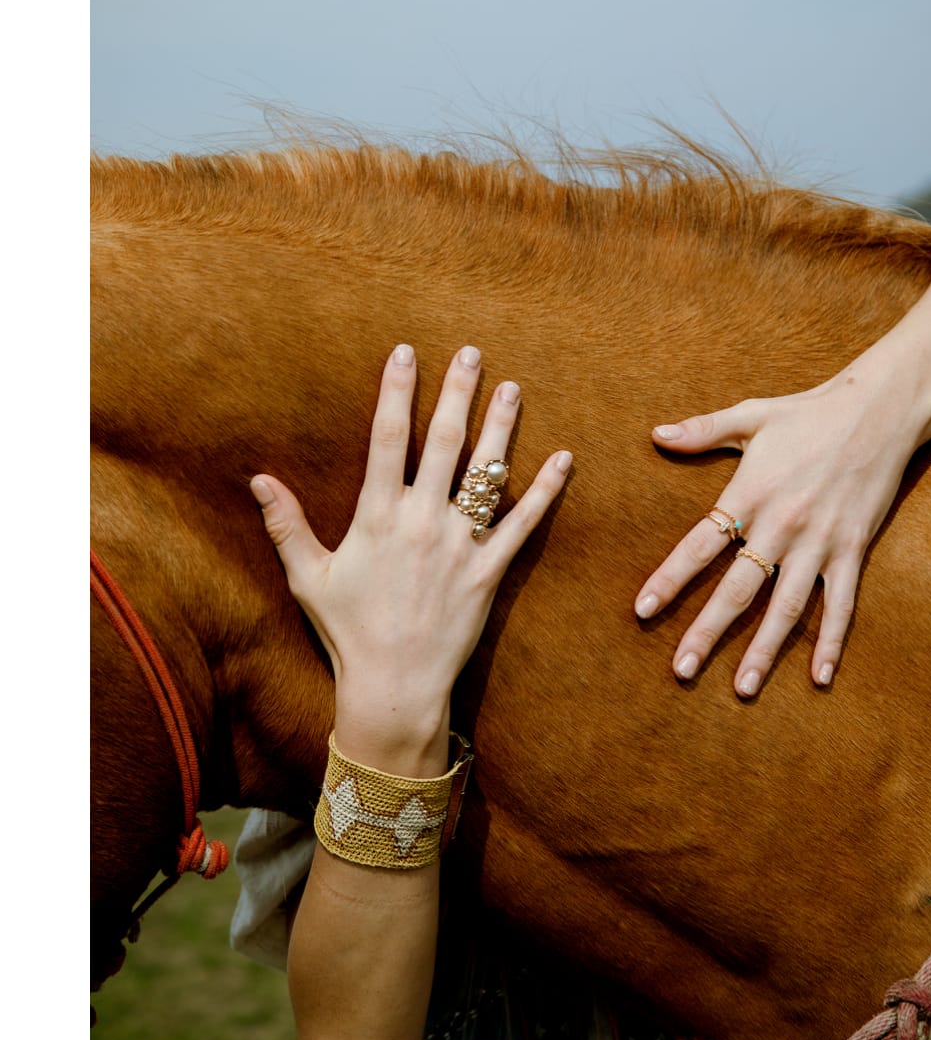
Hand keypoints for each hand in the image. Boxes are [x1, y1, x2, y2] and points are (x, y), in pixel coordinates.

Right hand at [250, 344, 571, 767]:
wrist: (394, 686)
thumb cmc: (348, 632)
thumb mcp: (309, 577)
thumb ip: (286, 525)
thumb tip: (258, 480)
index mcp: (377, 517)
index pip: (388, 438)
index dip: (397, 391)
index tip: (406, 353)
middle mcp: (422, 522)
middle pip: (444, 442)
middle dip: (457, 393)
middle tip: (470, 353)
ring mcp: (460, 546)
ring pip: (486, 475)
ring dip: (503, 428)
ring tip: (514, 388)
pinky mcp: (490, 572)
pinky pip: (523, 524)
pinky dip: (545, 491)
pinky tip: (563, 460)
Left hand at [634, 375, 916, 695]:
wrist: (881, 411)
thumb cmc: (809, 413)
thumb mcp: (751, 415)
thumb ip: (702, 430)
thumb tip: (655, 435)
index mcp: (751, 492)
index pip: (700, 543)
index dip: (670, 577)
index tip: (643, 610)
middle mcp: (783, 525)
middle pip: (738, 588)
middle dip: (707, 631)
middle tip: (681, 670)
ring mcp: (820, 542)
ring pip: (787, 607)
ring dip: (764, 650)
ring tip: (741, 688)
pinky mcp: (853, 550)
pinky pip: (841, 605)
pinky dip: (831, 641)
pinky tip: (820, 677)